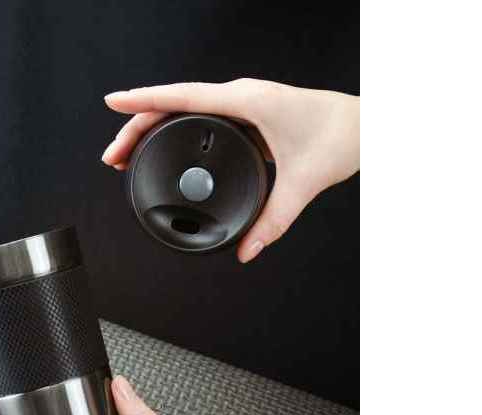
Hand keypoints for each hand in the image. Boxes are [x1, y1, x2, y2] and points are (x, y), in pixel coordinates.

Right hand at [101, 79, 359, 262]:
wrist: (368, 124)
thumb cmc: (341, 137)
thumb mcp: (301, 184)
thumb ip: (273, 222)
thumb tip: (247, 251)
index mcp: (247, 102)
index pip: (182, 97)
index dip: (143, 101)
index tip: (113, 104)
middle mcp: (241, 97)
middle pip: (174, 104)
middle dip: (137, 126)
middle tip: (114, 156)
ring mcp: (243, 102)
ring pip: (185, 108)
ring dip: (154, 126)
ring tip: (129, 152)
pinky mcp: (247, 112)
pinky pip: (201, 115)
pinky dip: (176, 128)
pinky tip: (167, 145)